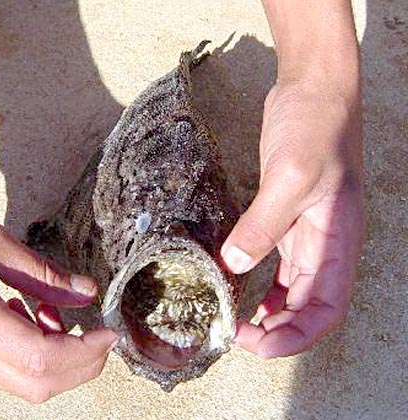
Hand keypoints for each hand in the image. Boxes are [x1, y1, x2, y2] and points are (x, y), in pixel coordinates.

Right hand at [0, 188, 117, 402]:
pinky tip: (34, 312)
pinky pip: (7, 363)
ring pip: (22, 379)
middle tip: (100, 336)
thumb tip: (86, 292)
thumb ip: (43, 273)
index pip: (41, 358)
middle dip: (79, 366)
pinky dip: (35, 348)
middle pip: (36, 384)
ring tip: (57, 312)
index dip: (83, 352)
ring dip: (57, 357)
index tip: (109, 334)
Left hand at [221, 78, 363, 357]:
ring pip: (292, 290)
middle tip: (234, 334)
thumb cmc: (315, 126)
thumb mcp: (291, 175)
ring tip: (235, 320)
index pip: (325, 310)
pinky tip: (239, 285)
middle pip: (308, 308)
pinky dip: (260, 283)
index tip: (254, 343)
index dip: (294, 336)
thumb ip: (264, 224)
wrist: (313, 90)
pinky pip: (278, 263)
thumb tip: (232, 265)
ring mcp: (308, 232)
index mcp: (338, 242)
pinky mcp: (288, 217)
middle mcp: (327, 244)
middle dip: (275, 331)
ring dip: (268, 312)